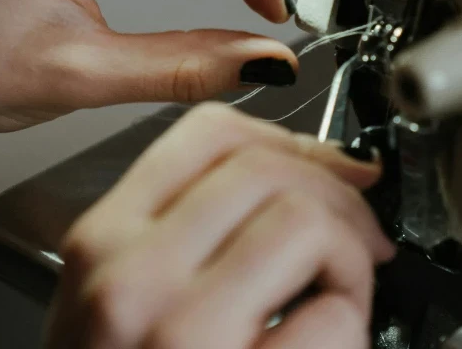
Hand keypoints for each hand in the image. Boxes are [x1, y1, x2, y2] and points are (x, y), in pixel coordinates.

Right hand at [47, 104, 394, 348]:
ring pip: (305, 222)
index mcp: (104, 244)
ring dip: (350, 257)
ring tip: (341, 293)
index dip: (291, 140)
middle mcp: (131, 278)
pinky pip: (330, 317)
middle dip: (339, 197)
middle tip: (357, 239)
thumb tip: (297, 176)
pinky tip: (333, 339)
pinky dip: (352, 322)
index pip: (209, 134)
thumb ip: (186, 231)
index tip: (330, 167)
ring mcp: (180, 333)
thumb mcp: (119, 298)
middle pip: (269, 167)